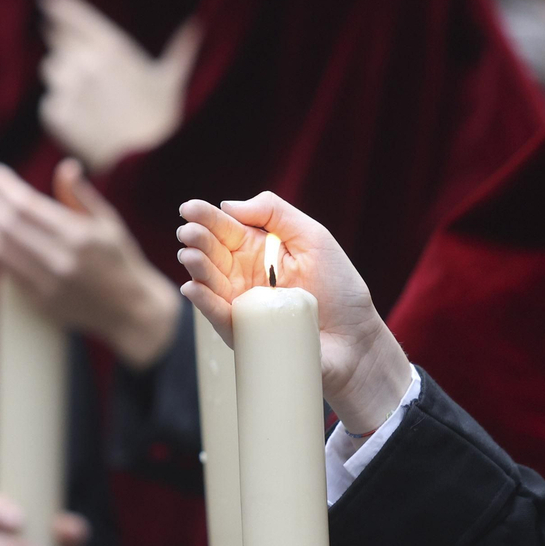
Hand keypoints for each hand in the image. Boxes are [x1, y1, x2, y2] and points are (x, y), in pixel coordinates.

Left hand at [0, 159, 180, 367]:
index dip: (3, 186)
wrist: (129, 311)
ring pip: (0, 247)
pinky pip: (3, 271)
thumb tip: (65, 167)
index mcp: (79, 235)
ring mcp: (48, 283)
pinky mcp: (39, 301)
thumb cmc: (119, 260)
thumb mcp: (109, 223)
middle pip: (8, 224)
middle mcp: (61, 259)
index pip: (27, 204)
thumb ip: (82, 196)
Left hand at [38, 0, 199, 173]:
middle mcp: (87, 64)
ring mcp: (69, 89)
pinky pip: (50, 105)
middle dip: (67, 56)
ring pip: (52, 73)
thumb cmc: (164, 122)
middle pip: (59, 47)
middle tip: (85, 78)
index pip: (74, 17)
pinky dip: (61, 111)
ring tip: (89, 104)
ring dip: (64, 82)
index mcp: (113, 48)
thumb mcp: (173, 81)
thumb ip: (181, 50)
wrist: (146, 165)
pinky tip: (84, 124)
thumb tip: (198, 26)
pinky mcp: (58, 116)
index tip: (46, 1)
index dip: (59, 9)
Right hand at [176, 193, 411, 434]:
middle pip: (212, 254)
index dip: (206, 217)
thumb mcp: (313, 237)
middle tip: (187, 232)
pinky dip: (204, 304)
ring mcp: (242, 305)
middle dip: (197, 241)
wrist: (356, 340)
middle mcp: (244, 276)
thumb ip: (276, 213)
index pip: (225, 229)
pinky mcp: (244, 334)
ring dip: (196, 269)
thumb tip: (228, 205)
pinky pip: (220, 318)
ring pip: (210, 284)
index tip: (188, 208)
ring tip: (189, 255)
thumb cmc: (339, 288)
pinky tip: (193, 288)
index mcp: (258, 250)